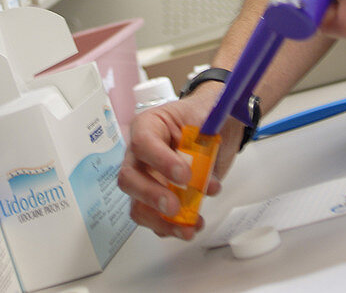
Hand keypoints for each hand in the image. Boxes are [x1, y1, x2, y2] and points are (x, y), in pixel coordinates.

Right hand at [118, 83, 242, 238]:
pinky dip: (172, 228)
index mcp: (149, 126)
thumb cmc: (205, 117)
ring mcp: (147, 179)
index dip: (160, 161)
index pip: (142, 143)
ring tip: (188, 226)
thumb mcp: (207, 119)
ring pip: (138, 205)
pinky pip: (156, 220)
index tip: (185, 176)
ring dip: (161, 221)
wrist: (216, 128)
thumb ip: (204, 144)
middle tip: (174, 206)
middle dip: (150, 195)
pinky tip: (192, 225)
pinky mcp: (159, 198)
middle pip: (129, 178)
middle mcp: (141, 154)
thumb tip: (205, 176)